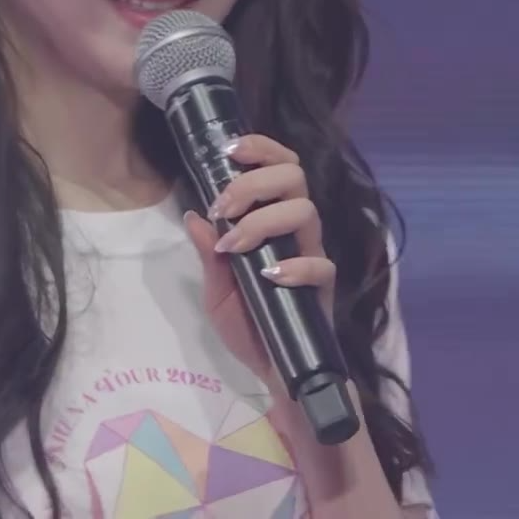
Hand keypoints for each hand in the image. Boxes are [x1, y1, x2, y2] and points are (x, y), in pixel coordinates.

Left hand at [184, 134, 334, 390]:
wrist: (273, 370)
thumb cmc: (247, 324)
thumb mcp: (216, 290)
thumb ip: (208, 254)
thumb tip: (193, 216)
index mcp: (271, 220)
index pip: (279, 167)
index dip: (261, 149)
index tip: (230, 151)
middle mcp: (295, 231)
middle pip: (294, 177)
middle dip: (254, 183)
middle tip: (224, 208)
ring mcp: (312, 255)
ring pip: (306, 211)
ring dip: (264, 221)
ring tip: (236, 245)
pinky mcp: (325, 287)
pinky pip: (321, 264)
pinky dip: (294, 266)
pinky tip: (268, 277)